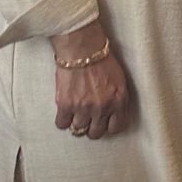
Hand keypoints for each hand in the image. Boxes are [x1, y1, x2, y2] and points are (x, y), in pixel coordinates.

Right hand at [52, 21, 134, 139]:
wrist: (82, 48)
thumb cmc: (102, 59)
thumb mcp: (120, 80)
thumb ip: (118, 98)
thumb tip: (114, 113)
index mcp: (119, 101)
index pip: (117, 128)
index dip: (109, 126)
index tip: (104, 123)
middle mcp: (103, 108)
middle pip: (96, 133)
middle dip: (92, 127)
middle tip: (88, 118)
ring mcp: (83, 108)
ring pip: (79, 130)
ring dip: (77, 123)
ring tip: (76, 113)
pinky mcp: (66, 105)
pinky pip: (62, 124)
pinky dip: (62, 120)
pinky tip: (65, 112)